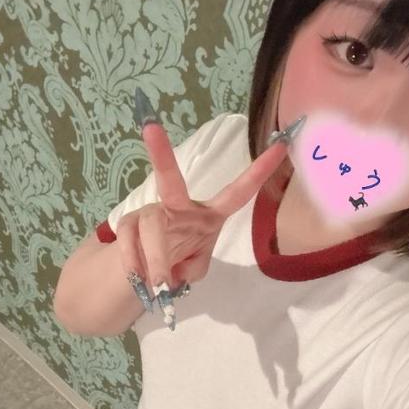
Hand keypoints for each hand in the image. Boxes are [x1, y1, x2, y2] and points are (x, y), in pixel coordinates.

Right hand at [116, 118, 289, 293]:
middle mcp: (180, 206)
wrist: (145, 274)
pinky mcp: (127, 223)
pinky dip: (136, 264)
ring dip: (156, 259)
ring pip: (152, 227)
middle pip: (171, 181)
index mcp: (209, 215)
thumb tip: (171, 272)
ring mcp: (151, 212)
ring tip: (157, 281)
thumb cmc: (181, 260)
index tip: (281, 145)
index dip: (259, 172)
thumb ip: (193, 269)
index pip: (238, 193)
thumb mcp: (195, 269)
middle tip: (150, 127)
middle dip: (162, 155)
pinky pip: (130, 241)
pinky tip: (140, 276)